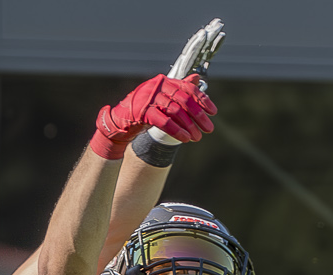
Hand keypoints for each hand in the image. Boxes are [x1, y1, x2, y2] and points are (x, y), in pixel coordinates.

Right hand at [90, 75, 215, 157]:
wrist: (120, 120)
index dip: (202, 100)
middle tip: (208, 129)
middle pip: (184, 101)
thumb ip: (179, 89)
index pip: (188, 88)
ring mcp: (149, 99)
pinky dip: (176, 131)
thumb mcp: (162, 97)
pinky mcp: (143, 112)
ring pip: (176, 112)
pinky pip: (164, 122)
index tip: (213, 112)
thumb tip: (197, 78)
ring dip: (189, 126)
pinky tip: (185, 139)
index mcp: (164, 82)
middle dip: (199, 116)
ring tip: (197, 137)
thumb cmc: (144, 109)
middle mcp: (158, 87)